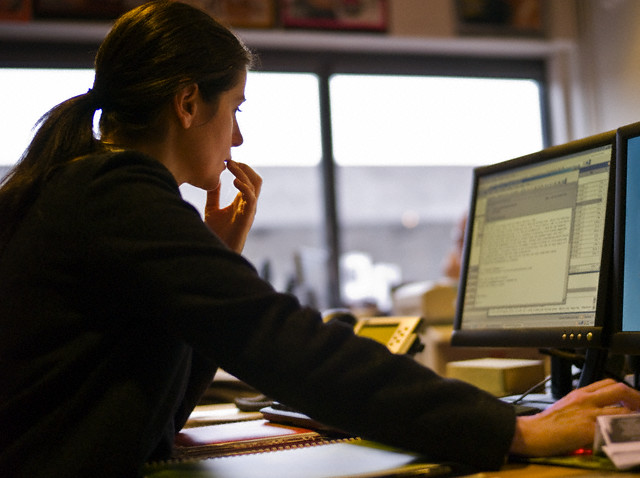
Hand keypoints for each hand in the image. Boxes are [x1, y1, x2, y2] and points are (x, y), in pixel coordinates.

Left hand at [204, 159, 261, 252]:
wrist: (218, 249)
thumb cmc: (217, 233)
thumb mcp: (212, 209)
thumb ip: (214, 196)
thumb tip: (214, 179)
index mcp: (242, 201)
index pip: (248, 179)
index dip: (240, 168)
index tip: (226, 161)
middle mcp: (249, 204)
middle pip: (255, 179)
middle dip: (244, 167)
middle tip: (230, 160)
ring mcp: (250, 210)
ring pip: (255, 185)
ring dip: (244, 173)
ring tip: (231, 166)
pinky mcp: (248, 217)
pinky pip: (252, 198)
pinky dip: (244, 187)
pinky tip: (233, 181)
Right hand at [510, 379, 639, 456]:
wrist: (531, 432)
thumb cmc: (544, 423)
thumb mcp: (564, 406)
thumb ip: (582, 404)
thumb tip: (598, 411)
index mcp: (579, 393)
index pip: (608, 383)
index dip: (624, 390)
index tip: (631, 400)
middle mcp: (585, 399)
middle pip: (619, 390)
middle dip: (636, 399)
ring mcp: (588, 413)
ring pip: (623, 410)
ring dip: (635, 418)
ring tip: (637, 425)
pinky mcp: (589, 429)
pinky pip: (615, 429)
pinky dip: (625, 433)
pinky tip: (627, 437)